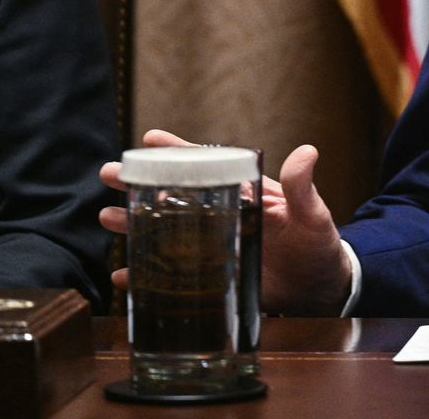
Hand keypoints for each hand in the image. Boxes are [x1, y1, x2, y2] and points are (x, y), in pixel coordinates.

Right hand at [99, 129, 355, 314]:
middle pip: (174, 195)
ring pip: (165, 231)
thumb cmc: (319, 246)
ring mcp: (213, 247)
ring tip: (106, 217)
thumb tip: (307, 151)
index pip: (207, 166)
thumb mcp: (313, 214)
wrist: (322, 289)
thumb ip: (303, 187)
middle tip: (107, 174)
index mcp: (245, 193)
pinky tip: (123, 275)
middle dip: (139, 185)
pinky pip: (171, 275)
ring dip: (135, 223)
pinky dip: (146, 276)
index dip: (177, 152)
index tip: (148, 138)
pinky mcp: (211, 278)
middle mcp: (223, 216)